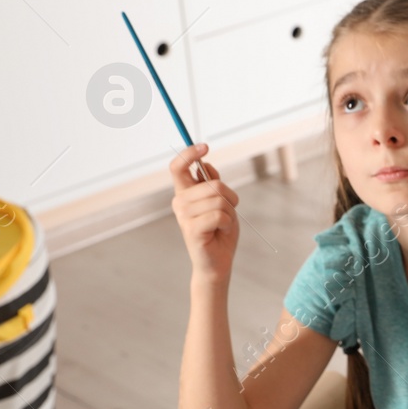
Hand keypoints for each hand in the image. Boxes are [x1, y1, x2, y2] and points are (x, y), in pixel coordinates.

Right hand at [169, 143, 238, 282]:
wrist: (218, 262)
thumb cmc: (220, 231)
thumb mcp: (221, 203)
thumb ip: (213, 184)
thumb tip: (206, 165)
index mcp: (185, 193)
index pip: (178, 167)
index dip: (189, 154)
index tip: (205, 146)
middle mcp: (179, 202)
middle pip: (212, 184)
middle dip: (229, 197)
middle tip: (228, 212)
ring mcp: (183, 216)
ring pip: (218, 200)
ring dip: (229, 212)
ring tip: (222, 224)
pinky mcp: (191, 229)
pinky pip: (219, 215)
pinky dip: (227, 223)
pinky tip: (220, 232)